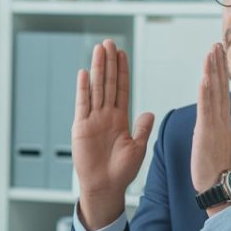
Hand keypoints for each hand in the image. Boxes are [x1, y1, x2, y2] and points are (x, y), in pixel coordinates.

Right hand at [72, 39, 154, 228]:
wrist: (105, 187)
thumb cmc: (121, 172)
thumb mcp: (137, 148)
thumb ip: (142, 129)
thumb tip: (149, 112)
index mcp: (120, 118)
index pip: (121, 89)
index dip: (122, 71)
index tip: (122, 54)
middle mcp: (106, 116)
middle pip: (107, 83)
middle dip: (109, 63)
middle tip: (109, 43)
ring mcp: (92, 120)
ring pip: (96, 89)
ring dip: (97, 69)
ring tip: (99, 50)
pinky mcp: (81, 128)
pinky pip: (82, 105)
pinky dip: (83, 89)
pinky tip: (83, 73)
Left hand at [191, 44, 230, 203]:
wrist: (219, 187)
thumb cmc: (213, 170)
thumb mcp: (212, 144)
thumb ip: (211, 129)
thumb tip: (207, 121)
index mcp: (222, 122)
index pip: (221, 92)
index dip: (220, 72)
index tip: (218, 55)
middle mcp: (221, 120)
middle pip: (221, 87)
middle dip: (218, 64)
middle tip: (216, 44)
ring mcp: (216, 126)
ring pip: (215, 93)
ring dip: (213, 71)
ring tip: (211, 52)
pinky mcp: (208, 133)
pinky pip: (207, 109)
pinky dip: (206, 92)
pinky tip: (205, 77)